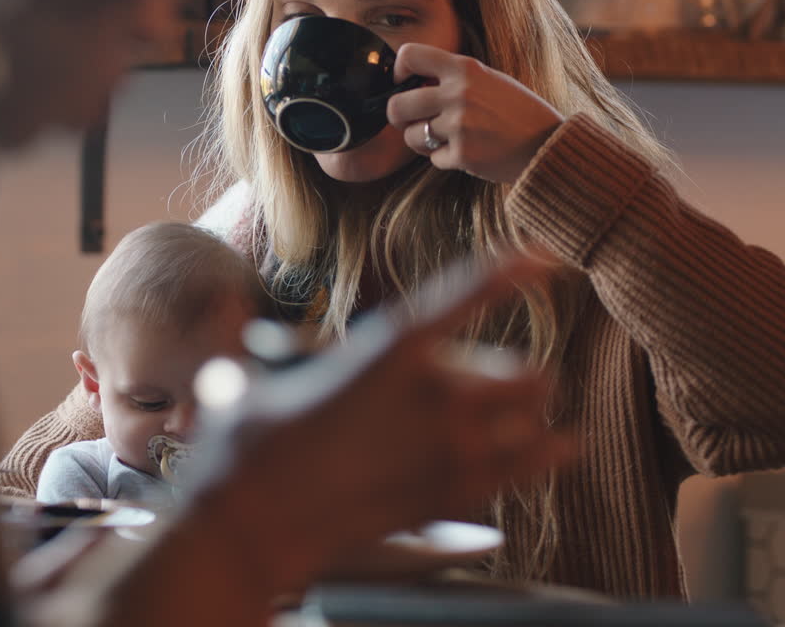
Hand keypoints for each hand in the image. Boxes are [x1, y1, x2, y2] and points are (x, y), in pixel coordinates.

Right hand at [186, 253, 575, 594]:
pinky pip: (530, 465)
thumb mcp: (245, 383)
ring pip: (534, 414)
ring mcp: (450, 446)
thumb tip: (222, 337)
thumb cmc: (245, 448)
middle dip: (514, 373)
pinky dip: (549, 453)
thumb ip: (254, 356)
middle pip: (522, 369)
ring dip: (531, 411)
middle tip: (496, 381)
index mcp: (389, 346)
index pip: (469, 292)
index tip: (545, 259)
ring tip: (521, 415)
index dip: (513, 269)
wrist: (254, 527)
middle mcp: (434, 391)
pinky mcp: (453, 494)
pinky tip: (562, 445)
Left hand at [388, 43, 565, 183]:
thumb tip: (411, 84)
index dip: (398, 70)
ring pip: (411, 137)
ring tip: (444, 139)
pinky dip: (446, 159)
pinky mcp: (463, 155)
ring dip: (421, 141)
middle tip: (413, 121)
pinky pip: (433, 159)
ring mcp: (459, 126)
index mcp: (464, 68)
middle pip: (397, 106)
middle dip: (400, 117)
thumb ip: (453, 78)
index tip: (404, 82)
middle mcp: (458, 94)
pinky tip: (468, 152)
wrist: (548, 143)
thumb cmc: (517, 111)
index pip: (409, 55)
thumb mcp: (489, 79)